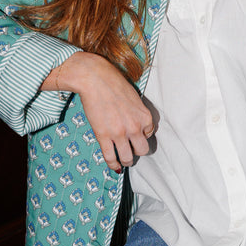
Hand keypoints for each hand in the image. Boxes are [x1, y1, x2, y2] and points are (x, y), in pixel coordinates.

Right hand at [43, 52, 154, 172]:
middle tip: (130, 149)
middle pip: (143, 150)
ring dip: (126, 160)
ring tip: (123, 160)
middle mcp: (135, 127)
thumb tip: (135, 124)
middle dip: (137, 151)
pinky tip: (113, 166)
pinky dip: (113, 164)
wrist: (95, 79)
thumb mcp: (134, 98)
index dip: (142, 135)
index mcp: (145, 117)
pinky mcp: (104, 136)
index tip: (135, 135)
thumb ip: (137, 113)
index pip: (149, 135)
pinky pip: (110, 157)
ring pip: (128, 158)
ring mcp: (119, 133)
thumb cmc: (113, 84)